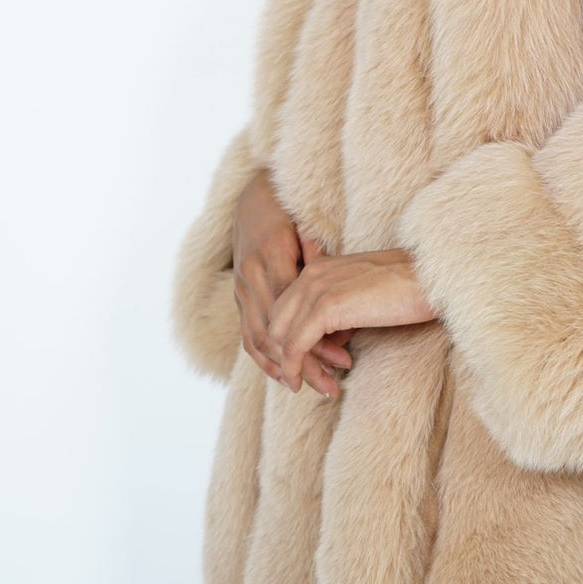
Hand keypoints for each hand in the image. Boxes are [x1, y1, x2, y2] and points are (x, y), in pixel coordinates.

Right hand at [232, 170, 351, 397]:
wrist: (252, 197)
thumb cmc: (287, 210)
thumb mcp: (306, 225)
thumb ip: (318, 253)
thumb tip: (334, 281)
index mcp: (270, 259)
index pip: (294, 316)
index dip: (317, 344)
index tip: (343, 362)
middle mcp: (251, 276)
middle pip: (275, 336)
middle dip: (303, 365)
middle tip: (331, 386)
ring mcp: (241, 287)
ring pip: (256, 340)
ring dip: (282, 369)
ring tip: (312, 386)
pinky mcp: (239, 295)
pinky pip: (247, 335)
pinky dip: (265, 359)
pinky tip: (284, 374)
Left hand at [265, 248, 436, 396]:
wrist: (432, 277)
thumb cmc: (408, 288)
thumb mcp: (362, 298)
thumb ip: (339, 315)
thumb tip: (329, 345)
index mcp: (318, 268)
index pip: (283, 310)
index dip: (289, 341)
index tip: (307, 366)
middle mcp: (310, 274)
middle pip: (275, 323)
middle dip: (287, 357)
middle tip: (306, 382)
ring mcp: (316, 289)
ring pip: (282, 338)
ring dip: (295, 369)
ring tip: (320, 388)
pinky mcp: (326, 307)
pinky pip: (296, 345)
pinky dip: (299, 369)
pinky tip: (315, 385)